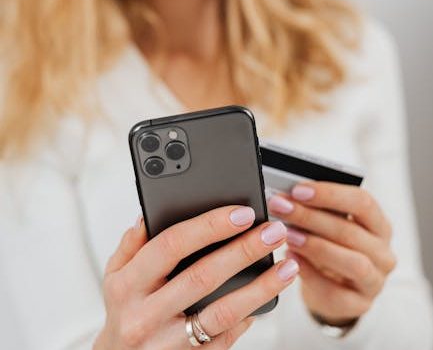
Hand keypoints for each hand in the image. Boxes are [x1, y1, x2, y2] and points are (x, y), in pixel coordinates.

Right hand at [94, 205, 298, 349]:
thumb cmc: (124, 310)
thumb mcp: (114, 275)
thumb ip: (132, 244)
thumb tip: (148, 215)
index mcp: (128, 284)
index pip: (172, 245)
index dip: (210, 226)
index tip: (242, 213)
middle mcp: (146, 314)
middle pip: (203, 276)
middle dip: (243, 250)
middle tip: (273, 232)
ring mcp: (169, 342)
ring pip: (222, 312)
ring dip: (260, 287)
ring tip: (287, 266)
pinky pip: (225, 338)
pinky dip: (249, 316)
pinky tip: (266, 296)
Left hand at [267, 181, 396, 325]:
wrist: (329, 287)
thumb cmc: (329, 246)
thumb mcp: (327, 224)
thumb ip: (315, 209)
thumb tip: (288, 196)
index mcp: (379, 224)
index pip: (362, 202)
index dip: (329, 194)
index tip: (298, 190)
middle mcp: (383, 252)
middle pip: (351, 231)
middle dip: (311, 217)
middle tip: (282, 208)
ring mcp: (375, 281)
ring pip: (352, 262)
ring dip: (315, 246)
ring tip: (288, 235)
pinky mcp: (360, 305)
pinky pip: (336, 292)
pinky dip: (310, 274)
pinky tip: (291, 260)